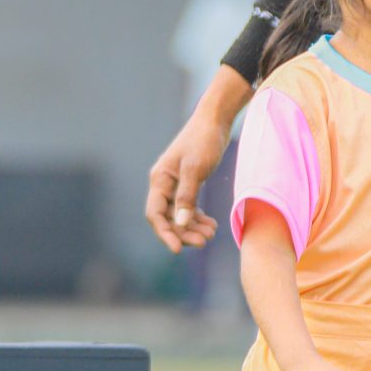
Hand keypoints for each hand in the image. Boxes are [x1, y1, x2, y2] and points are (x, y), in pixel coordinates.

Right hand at [146, 108, 228, 252]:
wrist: (215, 120)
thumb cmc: (204, 140)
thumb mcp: (195, 168)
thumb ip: (187, 196)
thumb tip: (180, 222)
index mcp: (160, 179)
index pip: (155, 214)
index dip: (165, 233)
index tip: (178, 249)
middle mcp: (164, 184)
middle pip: (167, 218)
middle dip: (183, 233)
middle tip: (204, 242)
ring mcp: (175, 184)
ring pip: (179, 215)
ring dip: (193, 227)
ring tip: (212, 234)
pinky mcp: (188, 183)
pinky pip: (188, 207)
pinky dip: (198, 218)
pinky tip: (212, 224)